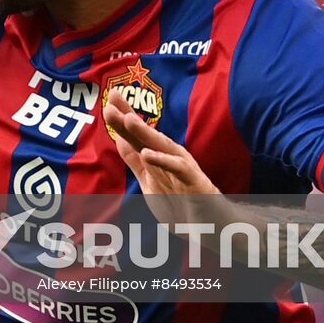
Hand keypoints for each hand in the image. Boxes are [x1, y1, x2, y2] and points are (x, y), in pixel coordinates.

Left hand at [103, 87, 221, 224]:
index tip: (110, 96)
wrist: (213, 226)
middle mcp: (170, 156)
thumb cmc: (182, 202)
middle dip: (129, 116)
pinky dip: (163, 160)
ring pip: (162, 146)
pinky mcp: (195, 182)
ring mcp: (183, 168)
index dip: (124, 115)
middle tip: (112, 98)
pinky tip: (147, 154)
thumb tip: (118, 138)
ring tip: (128, 119)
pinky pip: (178, 169)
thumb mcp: (150, 180)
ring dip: (145, 132)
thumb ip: (135, 160)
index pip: (137, 134)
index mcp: (158, 156)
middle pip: (146, 134)